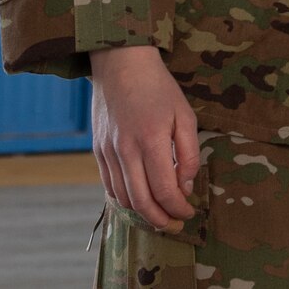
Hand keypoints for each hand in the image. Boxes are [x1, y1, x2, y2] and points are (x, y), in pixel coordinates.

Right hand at [90, 45, 198, 230]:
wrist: (121, 64)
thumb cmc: (158, 88)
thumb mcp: (184, 114)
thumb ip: (189, 152)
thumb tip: (185, 185)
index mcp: (151, 140)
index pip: (164, 189)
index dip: (178, 207)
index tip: (190, 212)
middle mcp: (126, 150)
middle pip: (141, 201)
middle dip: (160, 219)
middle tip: (176, 223)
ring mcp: (108, 152)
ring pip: (123, 197)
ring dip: (141, 213)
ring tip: (159, 216)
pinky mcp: (98, 150)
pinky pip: (109, 186)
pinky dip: (124, 200)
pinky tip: (139, 201)